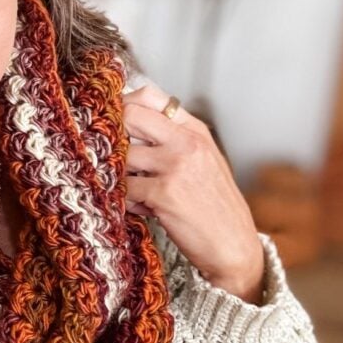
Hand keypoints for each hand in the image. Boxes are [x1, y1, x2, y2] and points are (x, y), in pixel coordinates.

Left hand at [121, 83, 264, 302]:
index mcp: (195, 131)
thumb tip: (128, 123)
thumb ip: (172, 140)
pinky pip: (124, 188)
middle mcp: (186, 142)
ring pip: (121, 155)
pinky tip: (140, 208)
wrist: (233, 246)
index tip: (112, 120)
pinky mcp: (163, 193)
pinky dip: (125, 200)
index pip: (151, 96)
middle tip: (108, 153)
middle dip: (112, 134)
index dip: (124, 104)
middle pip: (130, 115)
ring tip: (131, 188)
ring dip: (118, 173)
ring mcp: (175, 166)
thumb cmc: (214, 206)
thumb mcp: (203, 161)